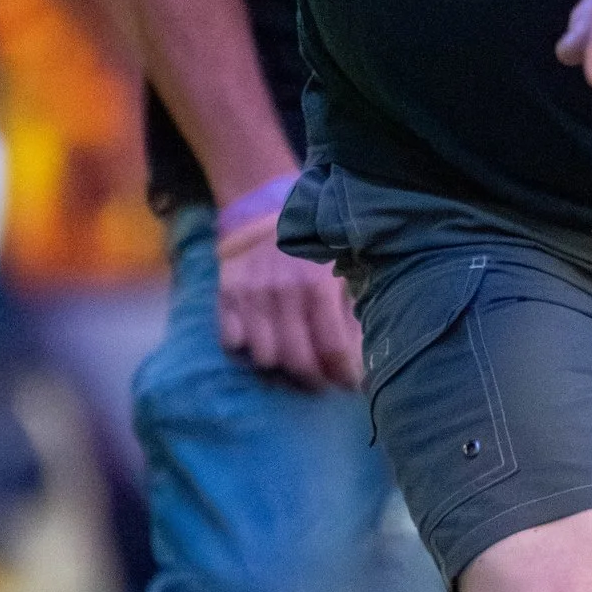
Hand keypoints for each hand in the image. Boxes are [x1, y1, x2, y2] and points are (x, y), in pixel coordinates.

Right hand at [215, 213, 365, 387]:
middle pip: (298, 363)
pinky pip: (232, 343)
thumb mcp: (345, 265)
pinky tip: (266, 343)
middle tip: (326, 381)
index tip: (352, 383)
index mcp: (317, 285)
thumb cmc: (314, 242)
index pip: (333, 350)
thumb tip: (366, 352)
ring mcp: (249, 296)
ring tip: (297, 364)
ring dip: (283, 368)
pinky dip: (248, 350)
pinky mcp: (225, 296)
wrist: (263, 208)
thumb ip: (355, 306)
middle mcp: (281, 293)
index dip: (345, 375)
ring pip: (265, 359)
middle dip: (317, 381)